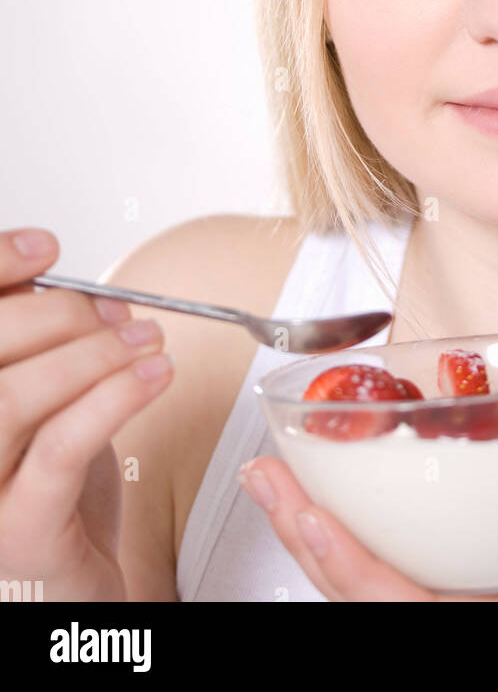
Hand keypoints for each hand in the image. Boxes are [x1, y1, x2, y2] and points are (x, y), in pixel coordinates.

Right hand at [0, 228, 173, 600]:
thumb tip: (46, 269)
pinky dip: (113, 399)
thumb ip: (29, 339)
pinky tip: (154, 377)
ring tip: (148, 340)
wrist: (70, 579)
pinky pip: (61, 447)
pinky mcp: (18, 532)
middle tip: (120, 310)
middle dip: (61, 313)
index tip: (46, 246)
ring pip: (15, 396)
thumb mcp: (36, 398)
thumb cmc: (50, 482)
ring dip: (94, 353)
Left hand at [237, 454, 497, 601]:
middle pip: (369, 601)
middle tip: (265, 477)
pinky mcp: (482, 596)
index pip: (409, 608)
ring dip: (325, 538)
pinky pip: (404, 576)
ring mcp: (479, 611)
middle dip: (310, 540)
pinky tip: (345, 502)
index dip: (349, 565)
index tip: (304, 509)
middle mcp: (484, 627)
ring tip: (282, 484)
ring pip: (376, 593)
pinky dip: (361, 540)